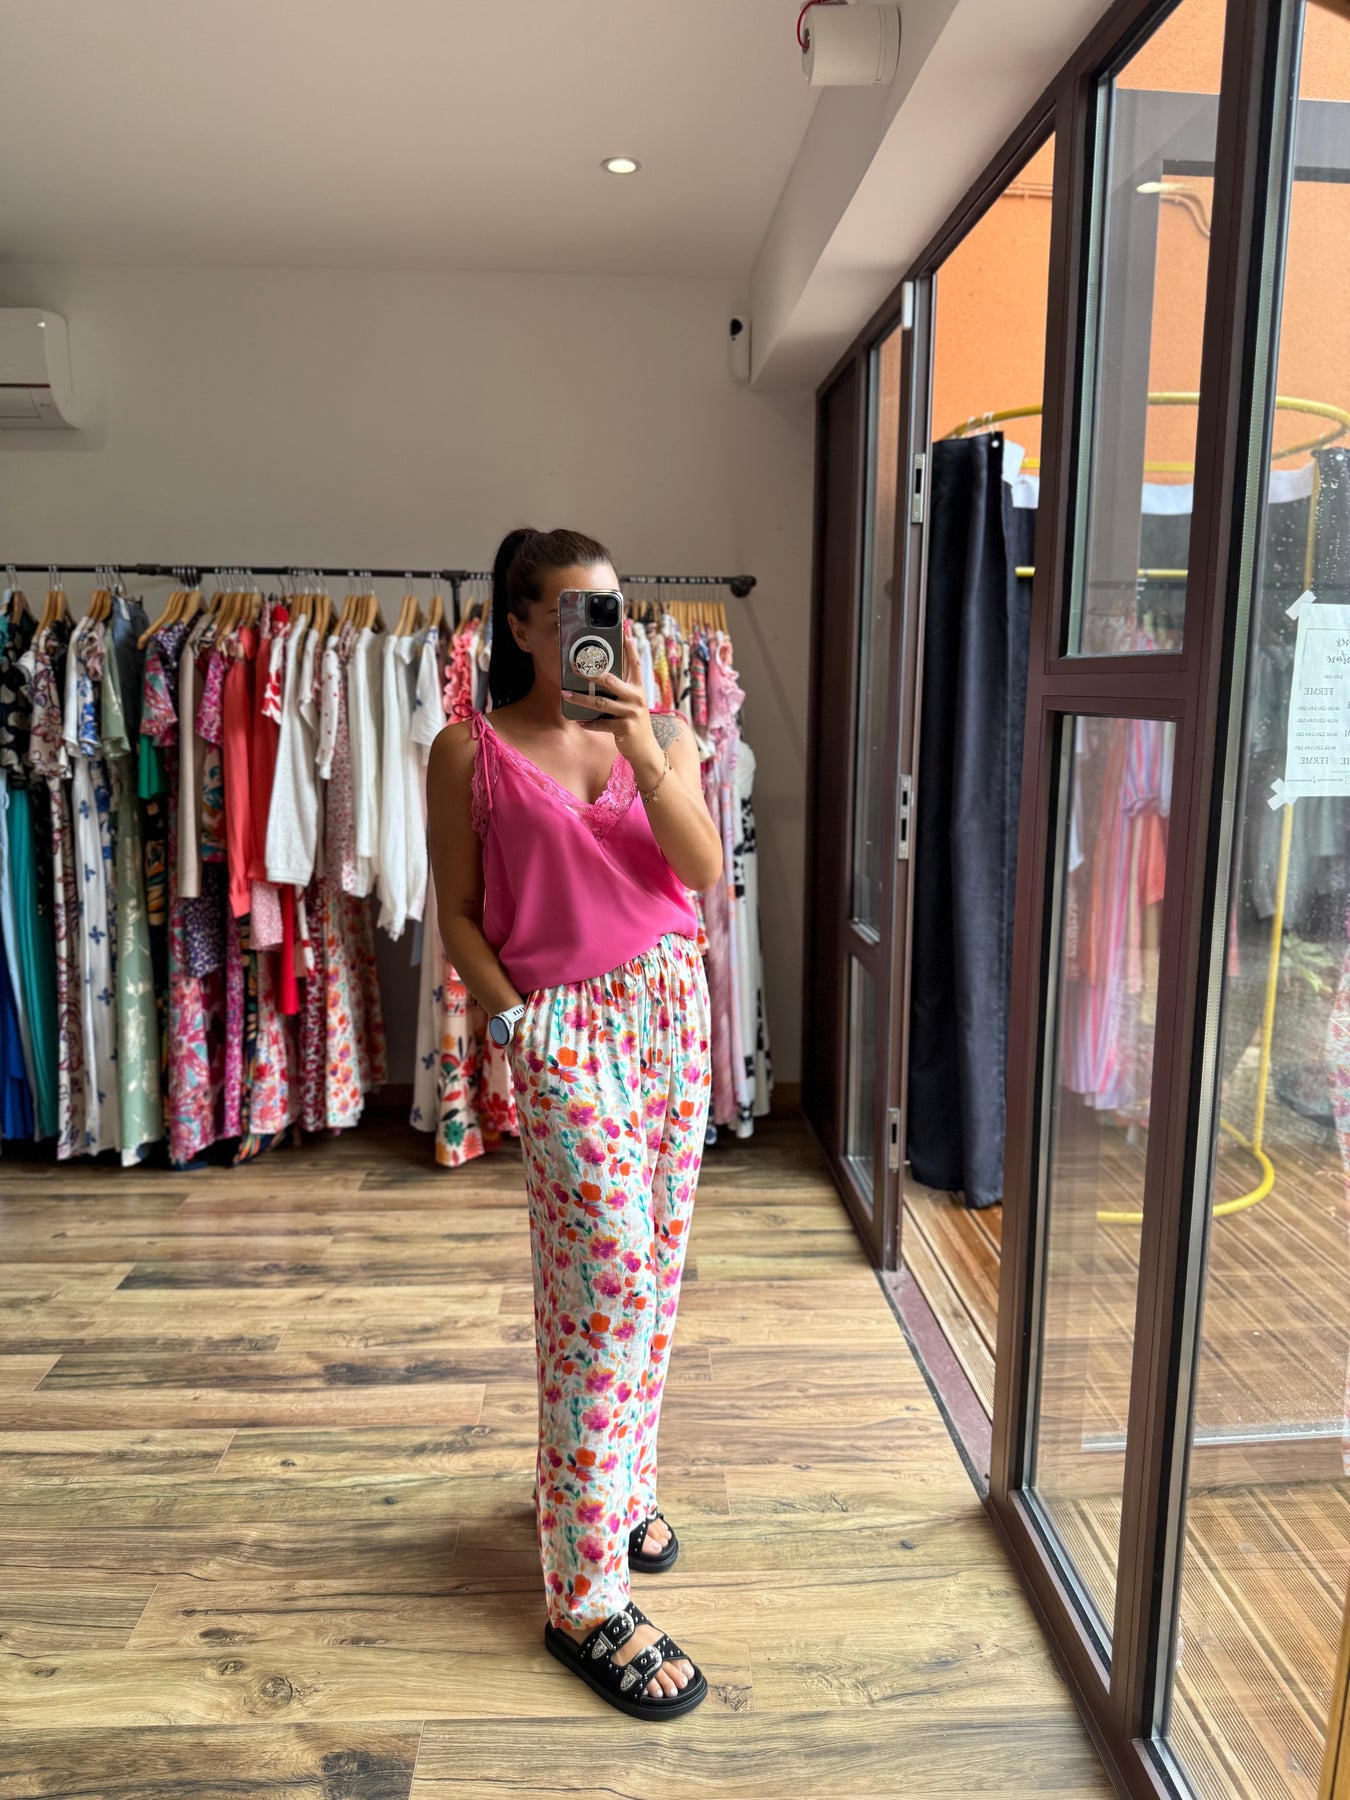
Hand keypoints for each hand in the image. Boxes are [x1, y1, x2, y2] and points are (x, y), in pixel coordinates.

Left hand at [568, 626, 664, 788]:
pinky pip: (601, 724)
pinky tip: (578, 720)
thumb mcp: (632, 704)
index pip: (634, 664)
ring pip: (600, 703)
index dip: (629, 647)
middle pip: (611, 680)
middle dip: (591, 672)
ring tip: (565, 694)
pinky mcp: (624, 728)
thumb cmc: (634, 724)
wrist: (646, 750)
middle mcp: (636, 698)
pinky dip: (589, 723)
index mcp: (639, 689)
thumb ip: (620, 691)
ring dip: (581, 698)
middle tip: (574, 666)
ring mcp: (631, 713)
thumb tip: (599, 678)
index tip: (624, 631)